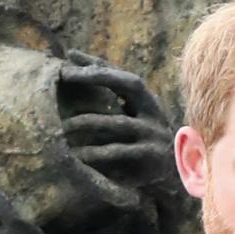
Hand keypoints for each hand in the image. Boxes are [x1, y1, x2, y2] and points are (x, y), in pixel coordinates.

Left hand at [59, 50, 176, 190]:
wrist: (170, 178)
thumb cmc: (142, 145)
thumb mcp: (133, 120)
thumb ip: (113, 100)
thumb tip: (76, 66)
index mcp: (149, 101)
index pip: (124, 75)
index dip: (99, 64)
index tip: (70, 55)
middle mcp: (155, 112)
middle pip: (131, 84)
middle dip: (99, 76)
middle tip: (67, 75)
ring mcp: (154, 133)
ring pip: (118, 121)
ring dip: (87, 121)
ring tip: (64, 126)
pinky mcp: (151, 155)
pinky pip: (119, 150)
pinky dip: (96, 153)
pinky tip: (78, 155)